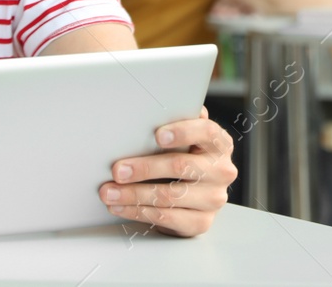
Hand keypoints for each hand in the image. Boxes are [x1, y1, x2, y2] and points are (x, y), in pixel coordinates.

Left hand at [100, 108, 234, 236]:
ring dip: (133, 194)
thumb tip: (151, 109)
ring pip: (169, 196)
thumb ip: (178, 123)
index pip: (207, 132)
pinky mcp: (201, 223)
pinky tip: (121, 207)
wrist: (197, 197)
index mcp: (220, 144)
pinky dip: (138, 212)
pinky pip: (166, 217)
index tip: (157, 135)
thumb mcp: (187, 139)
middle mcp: (221, 171)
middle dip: (144, 168)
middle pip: (181, 166)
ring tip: (109, 192)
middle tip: (118, 170)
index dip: (183, 132)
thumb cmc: (186, 159)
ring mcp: (213, 199)